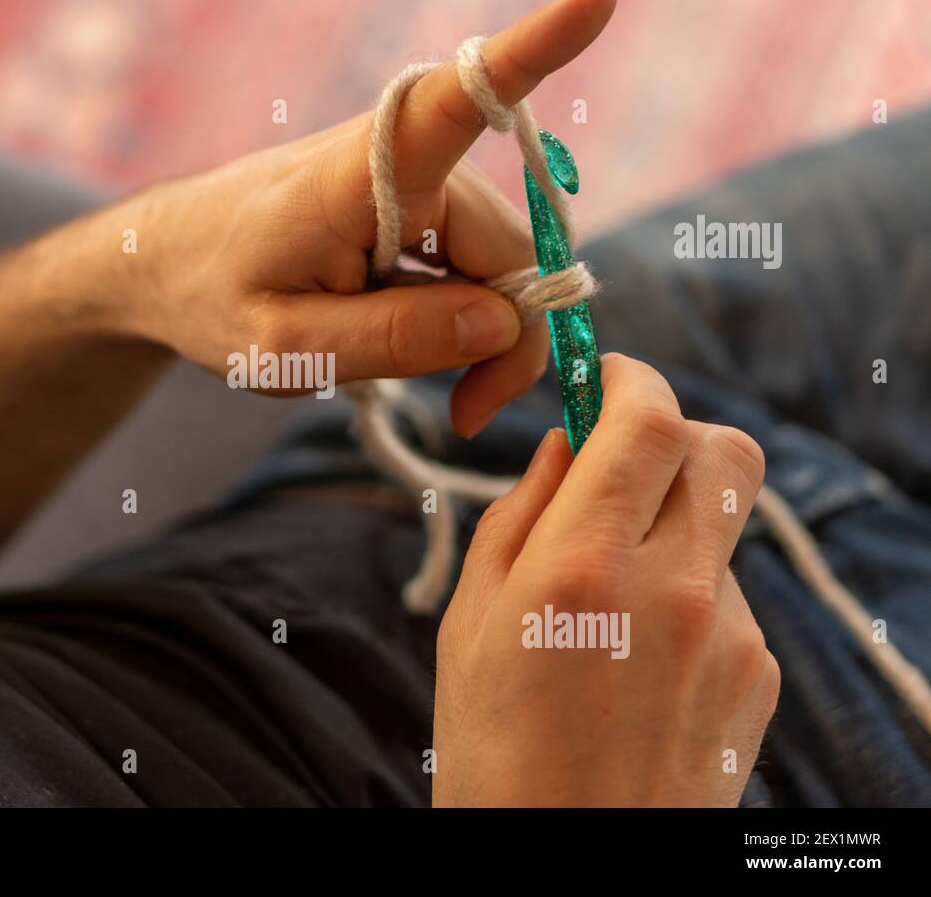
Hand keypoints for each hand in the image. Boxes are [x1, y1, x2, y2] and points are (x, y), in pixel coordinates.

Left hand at [107, 0, 616, 435]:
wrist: (163, 263)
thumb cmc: (209, 299)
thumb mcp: (287, 349)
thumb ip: (395, 338)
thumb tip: (504, 322)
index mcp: (358, 175)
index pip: (455, 103)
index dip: (533, 51)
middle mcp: (396, 159)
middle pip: (507, 243)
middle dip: (509, 333)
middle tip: (470, 411)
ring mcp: (408, 178)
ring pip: (496, 258)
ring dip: (484, 329)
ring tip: (439, 387)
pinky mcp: (412, 200)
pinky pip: (471, 257)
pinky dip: (464, 312)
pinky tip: (418, 341)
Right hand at [433, 353, 779, 805]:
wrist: (566, 870)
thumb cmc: (493, 753)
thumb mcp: (469, 623)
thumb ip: (518, 516)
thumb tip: (563, 446)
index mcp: (583, 569)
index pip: (650, 419)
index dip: (630, 379)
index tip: (604, 379)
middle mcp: (675, 591)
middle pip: (724, 450)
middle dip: (674, 433)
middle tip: (619, 462)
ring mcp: (730, 636)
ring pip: (720, 525)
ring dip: (671, 526)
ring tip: (606, 603)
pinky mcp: (758, 675)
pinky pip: (728, 594)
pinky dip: (686, 593)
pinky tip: (637, 655)